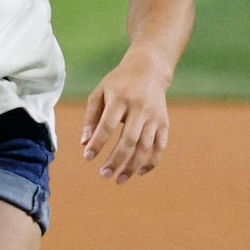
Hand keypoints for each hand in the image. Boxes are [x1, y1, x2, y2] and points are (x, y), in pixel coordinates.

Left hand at [80, 47, 171, 186]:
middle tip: (103, 175)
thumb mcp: (100, 93)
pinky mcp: (164, 122)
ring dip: (132, 166)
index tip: (88, 157)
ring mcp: (154, 116)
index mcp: (120, 98)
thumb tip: (84, 143)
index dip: (98, 143)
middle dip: (116, 161)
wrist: (149, 69)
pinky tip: (139, 172)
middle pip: (128, 140)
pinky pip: (160, 146)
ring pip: (145, 147)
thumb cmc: (118, 83)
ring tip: (119, 179)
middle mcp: (139, 108)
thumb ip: (91, 118)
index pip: (108, 125)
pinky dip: (151, 162)